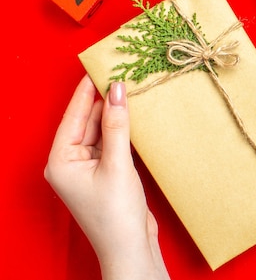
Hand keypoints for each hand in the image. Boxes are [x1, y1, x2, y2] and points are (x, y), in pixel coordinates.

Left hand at [44, 75, 169, 279]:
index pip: (73, 116)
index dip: (86, 91)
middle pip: (87, 122)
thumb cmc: (116, 213)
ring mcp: (88, 169)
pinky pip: (112, 144)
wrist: (131, 248)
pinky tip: (134, 117)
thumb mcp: (116, 165)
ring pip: (101, 132)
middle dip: (104, 101)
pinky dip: (122, 131)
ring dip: (115, 115)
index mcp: (61, 161)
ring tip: (131, 90)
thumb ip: (116, 126)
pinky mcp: (106, 174)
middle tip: (123, 75)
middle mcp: (70, 162)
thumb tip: (117, 90)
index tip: (99, 67)